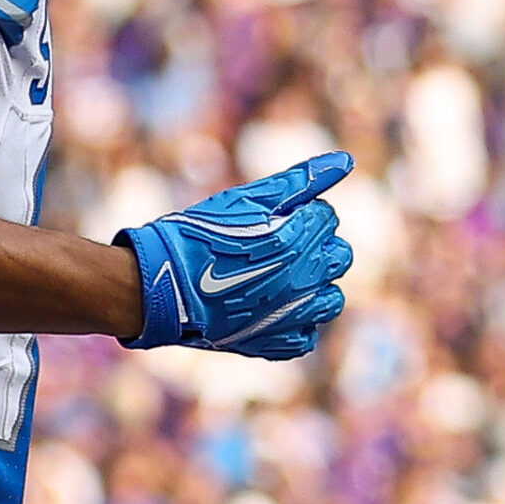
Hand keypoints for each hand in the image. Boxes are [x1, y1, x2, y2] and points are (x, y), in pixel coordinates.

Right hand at [115, 151, 354, 358]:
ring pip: (331, 299)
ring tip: (276, 279)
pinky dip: (294, 323)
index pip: (326, 217)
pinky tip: (268, 308)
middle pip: (339, 256)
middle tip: (274, 246)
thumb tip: (346, 160)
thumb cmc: (197, 235)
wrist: (158, 286)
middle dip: (313, 247)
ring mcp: (292, 316)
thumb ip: (300, 180)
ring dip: (313, 286)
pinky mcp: (275, 343)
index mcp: (298, 239)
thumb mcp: (246, 199)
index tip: (268, 219)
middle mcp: (304, 279)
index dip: (297, 213)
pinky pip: (306, 335)